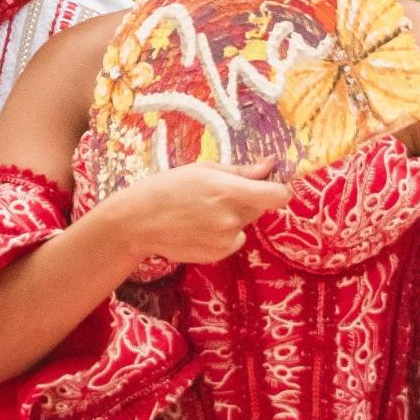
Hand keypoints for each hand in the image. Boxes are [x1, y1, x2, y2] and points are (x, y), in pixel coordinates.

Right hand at [98, 159, 289, 264]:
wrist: (139, 222)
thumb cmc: (168, 187)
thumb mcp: (202, 170)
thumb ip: (241, 171)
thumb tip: (270, 165)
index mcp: (229, 191)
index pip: (278, 195)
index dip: (280, 188)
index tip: (272, 183)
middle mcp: (232, 218)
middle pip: (260, 208)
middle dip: (249, 199)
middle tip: (219, 193)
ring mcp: (225, 240)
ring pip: (244, 224)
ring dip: (233, 217)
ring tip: (202, 211)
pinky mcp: (217, 255)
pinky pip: (232, 240)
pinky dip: (222, 234)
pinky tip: (198, 227)